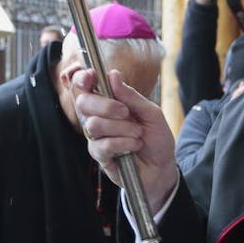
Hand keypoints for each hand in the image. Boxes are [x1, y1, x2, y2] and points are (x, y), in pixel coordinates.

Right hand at [74, 69, 177, 211]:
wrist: (161, 167)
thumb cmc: (156, 139)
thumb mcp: (151, 113)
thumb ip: (131, 96)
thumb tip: (113, 75)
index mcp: (108, 102)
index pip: (84, 86)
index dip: (82, 78)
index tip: (92, 76)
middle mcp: (98, 117)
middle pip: (83, 102)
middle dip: (106, 105)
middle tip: (126, 112)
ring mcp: (96, 137)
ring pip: (93, 124)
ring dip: (120, 128)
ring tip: (137, 134)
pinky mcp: (99, 155)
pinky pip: (102, 145)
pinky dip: (122, 143)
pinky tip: (134, 146)